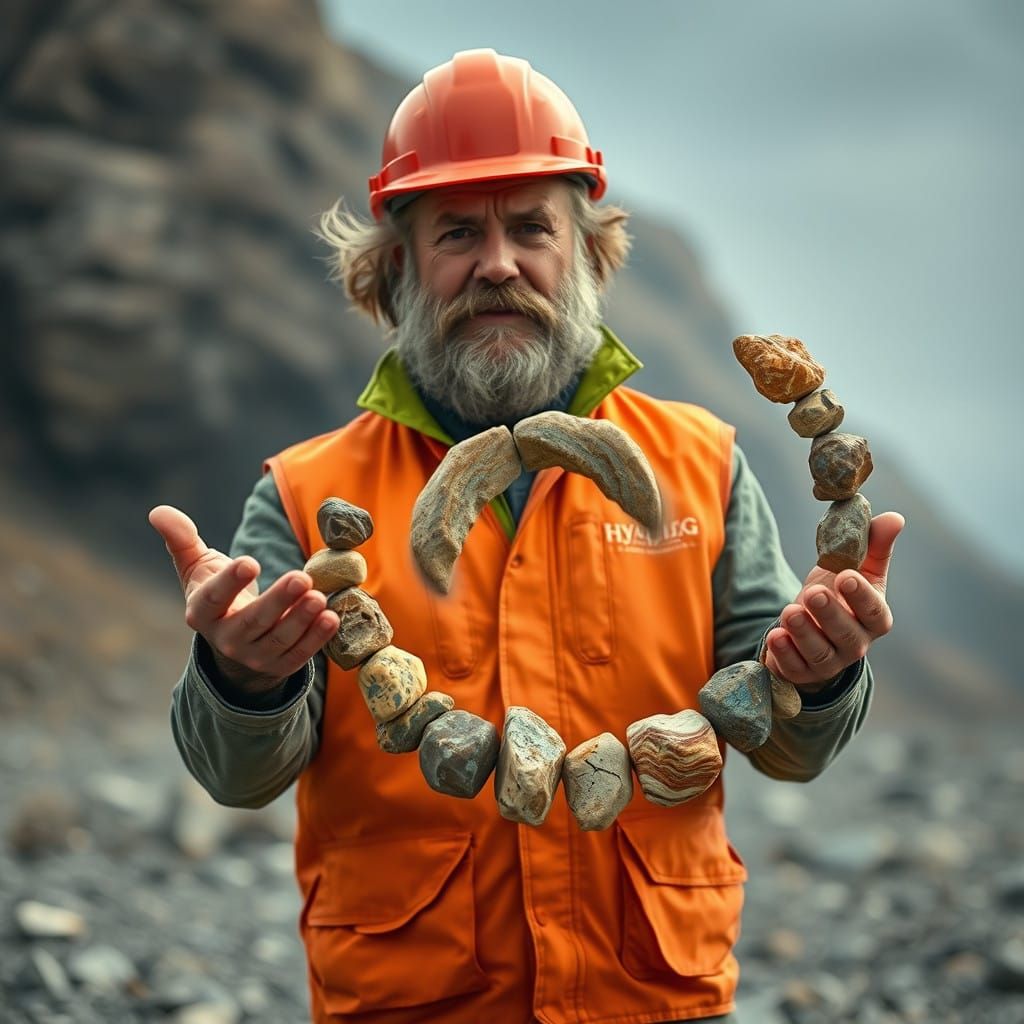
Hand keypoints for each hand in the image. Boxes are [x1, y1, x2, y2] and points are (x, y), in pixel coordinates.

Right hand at [148, 505, 338, 692]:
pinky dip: (317, 639)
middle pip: (253, 622)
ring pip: (279, 640)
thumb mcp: (196, 565)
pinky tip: (332, 617)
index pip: (213, 599)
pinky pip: (299, 655)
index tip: (250, 562)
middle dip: (278, 600)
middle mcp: (226, 639)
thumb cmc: (216, 591)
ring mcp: (253, 656)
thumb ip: (181, 539)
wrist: (234, 636)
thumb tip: (158, 511)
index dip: (230, 582)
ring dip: (301, 619)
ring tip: (320, 597)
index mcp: (202, 612)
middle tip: (301, 578)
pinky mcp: (279, 666)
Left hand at [763, 511, 904, 689]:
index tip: (847, 576)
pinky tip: (775, 636)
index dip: (862, 596)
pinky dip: (784, 654)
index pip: (874, 612)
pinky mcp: (803, 671)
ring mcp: (829, 661)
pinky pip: (795, 668)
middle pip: (846, 634)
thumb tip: (894, 518)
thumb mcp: (855, 569)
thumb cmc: (838, 593)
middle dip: (829, 613)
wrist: (811, 626)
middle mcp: (855, 643)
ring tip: (789, 611)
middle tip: (813, 592)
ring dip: (803, 633)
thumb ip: (874, 545)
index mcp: (873, 618)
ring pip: (819, 653)